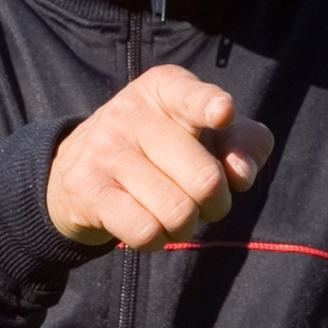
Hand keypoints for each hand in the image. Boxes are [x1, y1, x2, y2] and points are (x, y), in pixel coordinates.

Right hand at [46, 63, 273, 248]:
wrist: (79, 170)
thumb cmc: (167, 150)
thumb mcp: (212, 134)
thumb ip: (248, 143)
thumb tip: (242, 174)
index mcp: (165, 88)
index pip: (193, 96)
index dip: (212, 106)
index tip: (223, 113)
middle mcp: (130, 112)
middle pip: (206, 180)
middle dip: (217, 204)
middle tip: (202, 200)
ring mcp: (104, 150)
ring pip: (179, 212)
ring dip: (187, 226)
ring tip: (171, 211)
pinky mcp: (86, 189)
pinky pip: (146, 232)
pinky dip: (158, 239)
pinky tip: (147, 223)